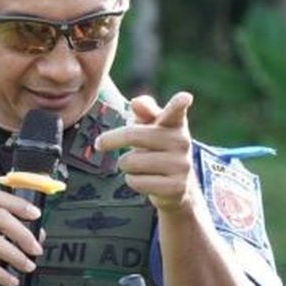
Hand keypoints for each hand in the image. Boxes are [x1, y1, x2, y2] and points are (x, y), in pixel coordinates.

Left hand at [95, 92, 195, 212]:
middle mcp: (182, 142)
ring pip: (131, 162)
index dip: (180, 103)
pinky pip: (136, 182)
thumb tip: (136, 102)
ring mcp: (182, 165)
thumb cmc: (156, 147)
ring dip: (126, 165)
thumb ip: (144, 110)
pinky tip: (144, 180)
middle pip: (133, 136)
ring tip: (139, 165)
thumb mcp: (150, 125)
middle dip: (111, 140)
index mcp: (175, 123)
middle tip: (100, 143)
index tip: (184, 98)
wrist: (177, 185)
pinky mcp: (176, 187)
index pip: (177, 111)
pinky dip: (132, 181)